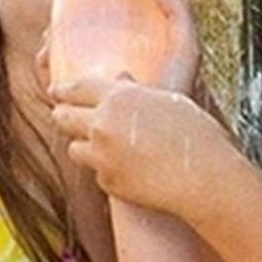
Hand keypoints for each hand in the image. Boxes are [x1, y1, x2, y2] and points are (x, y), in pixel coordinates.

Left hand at [53, 79, 240, 212]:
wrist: (205, 179)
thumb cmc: (196, 134)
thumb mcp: (168, 100)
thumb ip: (137, 92)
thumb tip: (120, 79)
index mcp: (119, 96)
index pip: (75, 87)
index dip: (63, 89)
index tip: (56, 91)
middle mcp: (103, 123)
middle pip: (62, 117)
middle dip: (64, 116)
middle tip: (67, 117)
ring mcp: (101, 155)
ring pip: (73, 148)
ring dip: (84, 147)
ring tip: (105, 148)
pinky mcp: (107, 182)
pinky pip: (96, 173)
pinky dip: (107, 171)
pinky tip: (130, 171)